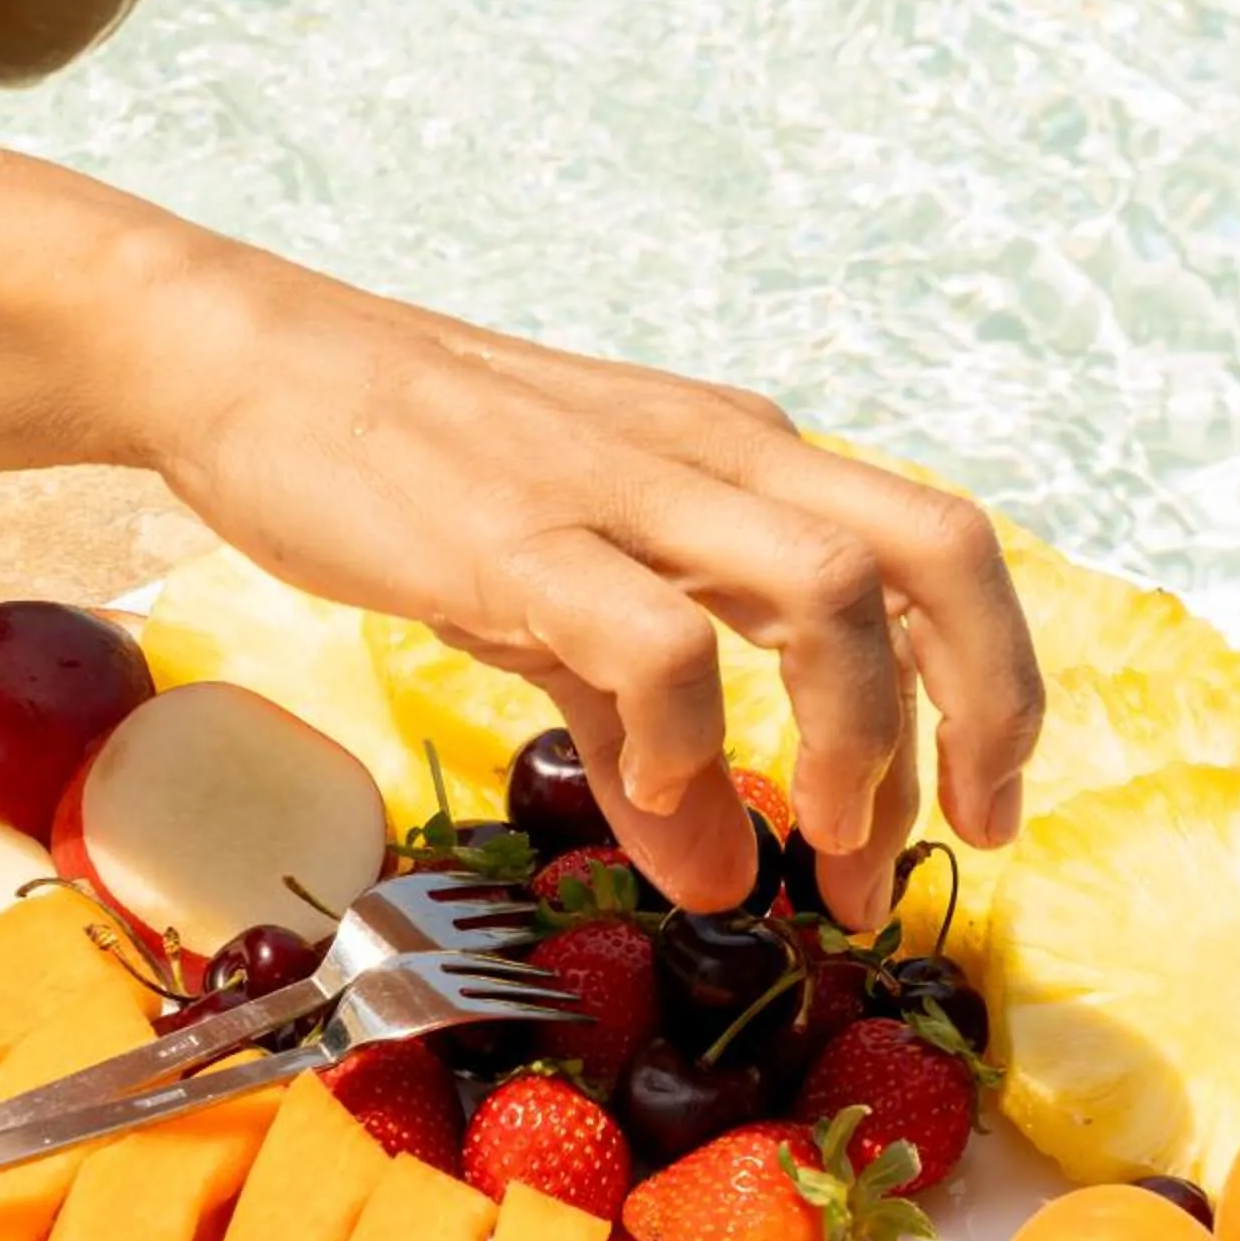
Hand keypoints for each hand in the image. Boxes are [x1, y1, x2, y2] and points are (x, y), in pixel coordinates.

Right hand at [129, 246, 1045, 929]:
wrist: (248, 362)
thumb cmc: (409, 476)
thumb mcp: (550, 618)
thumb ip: (644, 746)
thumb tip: (723, 878)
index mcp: (742, 462)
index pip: (932, 552)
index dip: (990, 689)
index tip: (974, 816)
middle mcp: (716, 457)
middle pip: (934, 550)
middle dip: (984, 707)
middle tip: (950, 843)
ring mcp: (623, 486)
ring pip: (826, 589)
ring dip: (853, 737)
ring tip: (817, 845)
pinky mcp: (520, 531)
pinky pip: (655, 633)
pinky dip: (684, 731)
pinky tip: (655, 795)